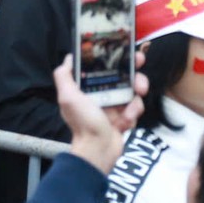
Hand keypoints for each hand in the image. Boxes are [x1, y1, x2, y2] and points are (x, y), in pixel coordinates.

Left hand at [52, 55, 144, 172]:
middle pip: (125, 74)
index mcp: (90, 86)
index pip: (105, 65)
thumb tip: (69, 57)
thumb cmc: (83, 123)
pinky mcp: (126, 115)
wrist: (98, 151)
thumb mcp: (68, 97)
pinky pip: (136, 106)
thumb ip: (64, 76)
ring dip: (135, 100)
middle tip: (140, 78)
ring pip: (134, 90)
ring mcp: (116, 104)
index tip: (127, 52)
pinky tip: (124, 122)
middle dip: (135, 74)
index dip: (116, 56)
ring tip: (129, 111)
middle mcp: (103, 92)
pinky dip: (133, 113)